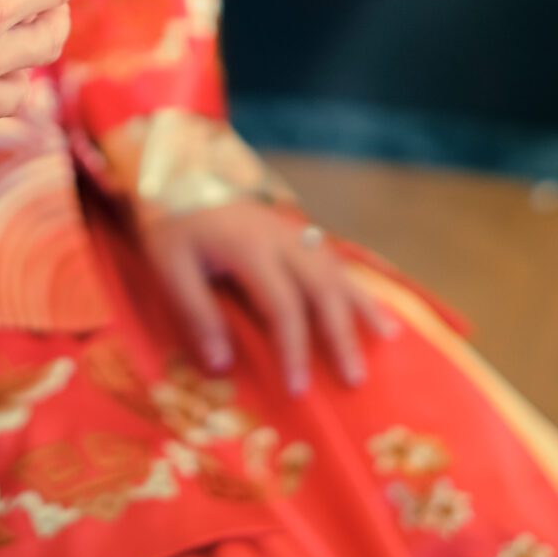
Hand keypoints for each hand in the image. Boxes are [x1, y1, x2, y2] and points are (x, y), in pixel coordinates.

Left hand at [142, 202, 397, 393]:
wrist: (180, 168)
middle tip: (355, 378)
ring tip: (388, 338)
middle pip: (324, 289)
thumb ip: (196, 312)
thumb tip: (222, 365)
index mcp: (250, 249)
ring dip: (363, 305)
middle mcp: (282, 239)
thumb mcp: (169, 265)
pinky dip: (356, 282)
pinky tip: (371, 301)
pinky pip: (333, 257)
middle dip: (343, 335)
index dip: (294, 350)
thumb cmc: (172, 220)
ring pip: (338, 270)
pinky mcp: (294, 228)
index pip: (283, 307)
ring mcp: (293, 230)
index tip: (298, 388)